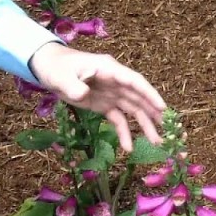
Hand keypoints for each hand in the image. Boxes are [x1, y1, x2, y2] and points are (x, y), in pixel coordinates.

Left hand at [29, 42, 166, 148]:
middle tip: (166, 130)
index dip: (149, 94)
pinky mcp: (105, 104)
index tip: (163, 108)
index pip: (135, 82)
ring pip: (133, 110)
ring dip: (145, 125)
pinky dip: (124, 133)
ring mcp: (112, 94)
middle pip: (139, 98)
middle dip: (153, 114)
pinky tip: (128, 148)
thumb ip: (73, 85)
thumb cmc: (57, 67)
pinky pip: (118, 119)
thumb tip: (83, 94)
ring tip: (156, 142)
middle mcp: (116, 82)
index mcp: (110, 70)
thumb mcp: (62, 76)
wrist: (48, 68)